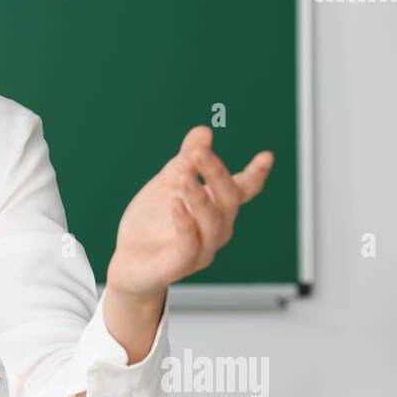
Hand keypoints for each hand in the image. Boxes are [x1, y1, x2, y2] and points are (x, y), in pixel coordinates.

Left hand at [106, 125, 272, 298]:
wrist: (129, 262)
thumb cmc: (153, 223)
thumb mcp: (168, 182)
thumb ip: (186, 159)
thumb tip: (203, 131)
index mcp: (217, 209)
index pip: (241, 191)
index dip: (255, 176)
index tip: (266, 156)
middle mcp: (216, 230)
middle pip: (227, 200)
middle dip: (216, 174)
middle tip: (200, 153)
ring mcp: (201, 251)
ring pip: (211, 223)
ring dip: (200, 198)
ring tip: (184, 177)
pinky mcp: (178, 266)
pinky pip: (189, 245)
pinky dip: (185, 224)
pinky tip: (176, 205)